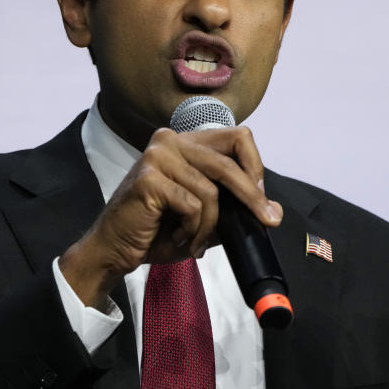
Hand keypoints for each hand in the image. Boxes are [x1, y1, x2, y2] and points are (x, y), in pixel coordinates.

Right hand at [60, 126, 281, 310]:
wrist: (115, 250)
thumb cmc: (156, 231)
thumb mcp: (202, 217)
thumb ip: (232, 207)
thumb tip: (273, 208)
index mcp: (184, 142)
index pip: (236, 137)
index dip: (254, 166)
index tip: (262, 197)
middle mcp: (170, 140)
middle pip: (228, 163)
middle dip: (251, 197)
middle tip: (268, 221)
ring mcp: (157, 156)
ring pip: (211, 191)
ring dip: (208, 226)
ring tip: (192, 242)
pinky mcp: (149, 178)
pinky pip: (192, 205)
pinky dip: (191, 229)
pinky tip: (177, 238)